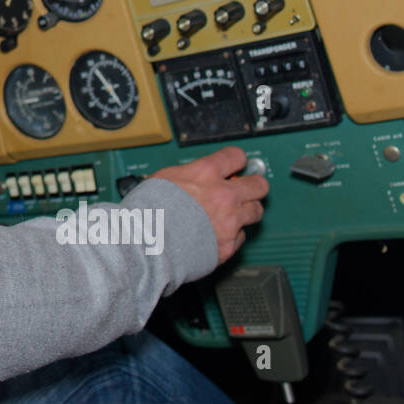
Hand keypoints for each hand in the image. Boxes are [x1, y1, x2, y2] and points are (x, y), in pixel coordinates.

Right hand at [150, 145, 267, 264]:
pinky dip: (233, 235)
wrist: (145, 243)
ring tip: (234, 213)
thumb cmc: (147, 211)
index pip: (235, 157)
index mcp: (205, 174)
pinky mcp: (228, 245)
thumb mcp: (163, 178)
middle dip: (254, 185)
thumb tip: (196, 177)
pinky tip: (219, 234)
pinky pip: (241, 237)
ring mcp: (229, 222)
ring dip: (247, 210)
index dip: (235, 160)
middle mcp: (223, 196)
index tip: (234, 164)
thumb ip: (189, 175)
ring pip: (256, 212)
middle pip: (258, 185)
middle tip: (246, 188)